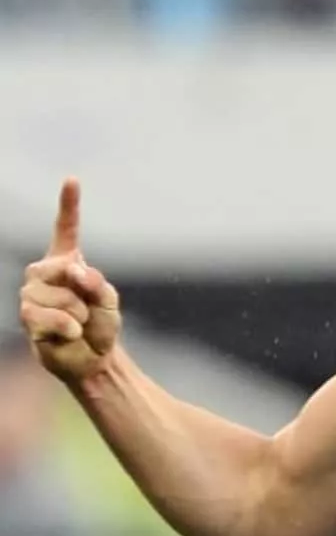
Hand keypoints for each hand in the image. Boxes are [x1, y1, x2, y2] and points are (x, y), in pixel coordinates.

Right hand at [19, 178, 121, 382]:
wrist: (93, 357)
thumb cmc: (101, 324)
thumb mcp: (109, 299)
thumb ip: (94, 281)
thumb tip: (71, 268)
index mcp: (66, 261)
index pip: (65, 229)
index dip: (69, 204)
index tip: (72, 179)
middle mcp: (43, 273)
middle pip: (62, 269)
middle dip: (83, 292)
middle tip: (87, 310)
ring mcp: (31, 294)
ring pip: (57, 297)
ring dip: (77, 313)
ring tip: (77, 323)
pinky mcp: (27, 317)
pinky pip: (49, 317)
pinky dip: (67, 327)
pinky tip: (69, 333)